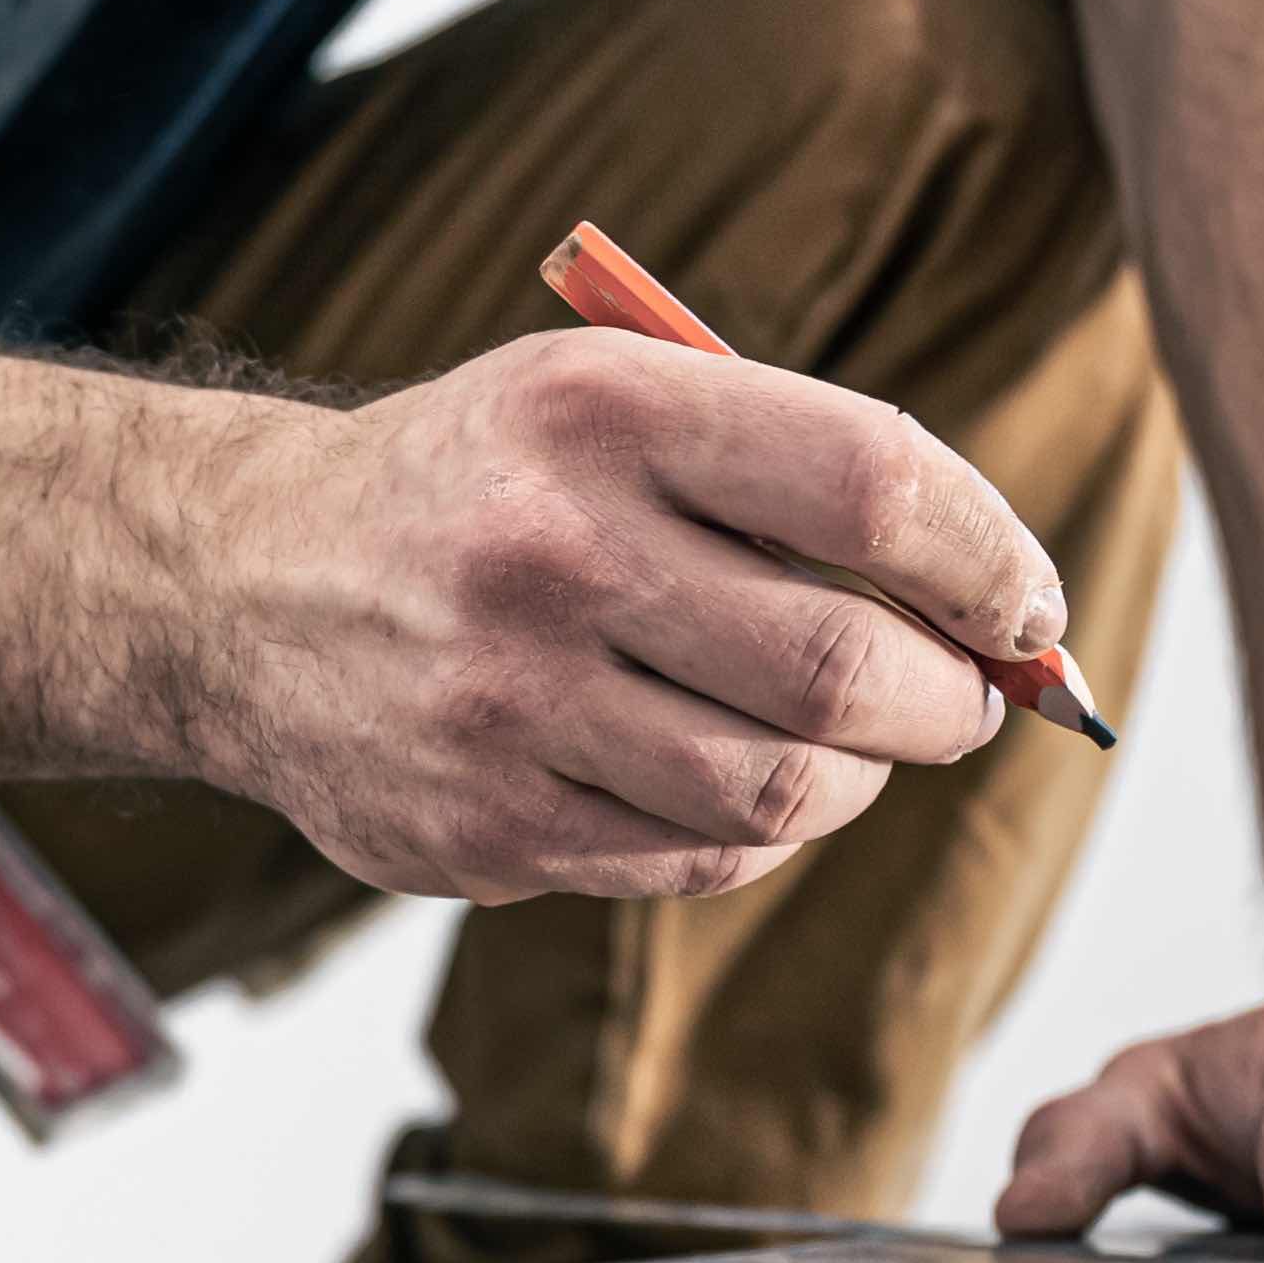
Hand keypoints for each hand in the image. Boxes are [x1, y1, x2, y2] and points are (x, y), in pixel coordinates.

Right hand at [191, 332, 1065, 905]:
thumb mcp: (605, 399)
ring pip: (781, 792)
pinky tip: (745, 789)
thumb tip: (994, 607)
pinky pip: (693, 864)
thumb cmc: (479, 487)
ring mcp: (506, 704)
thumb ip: (783, 471)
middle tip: (967, 698)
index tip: (1026, 605)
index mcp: (604, 410)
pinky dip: (759, 837)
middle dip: (950, 700)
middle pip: (842, 666)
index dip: (990, 560)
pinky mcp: (480, 827)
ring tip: (860, 748)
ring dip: (862, 780)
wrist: (237, 585)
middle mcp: (551, 553)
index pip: (872, 486)